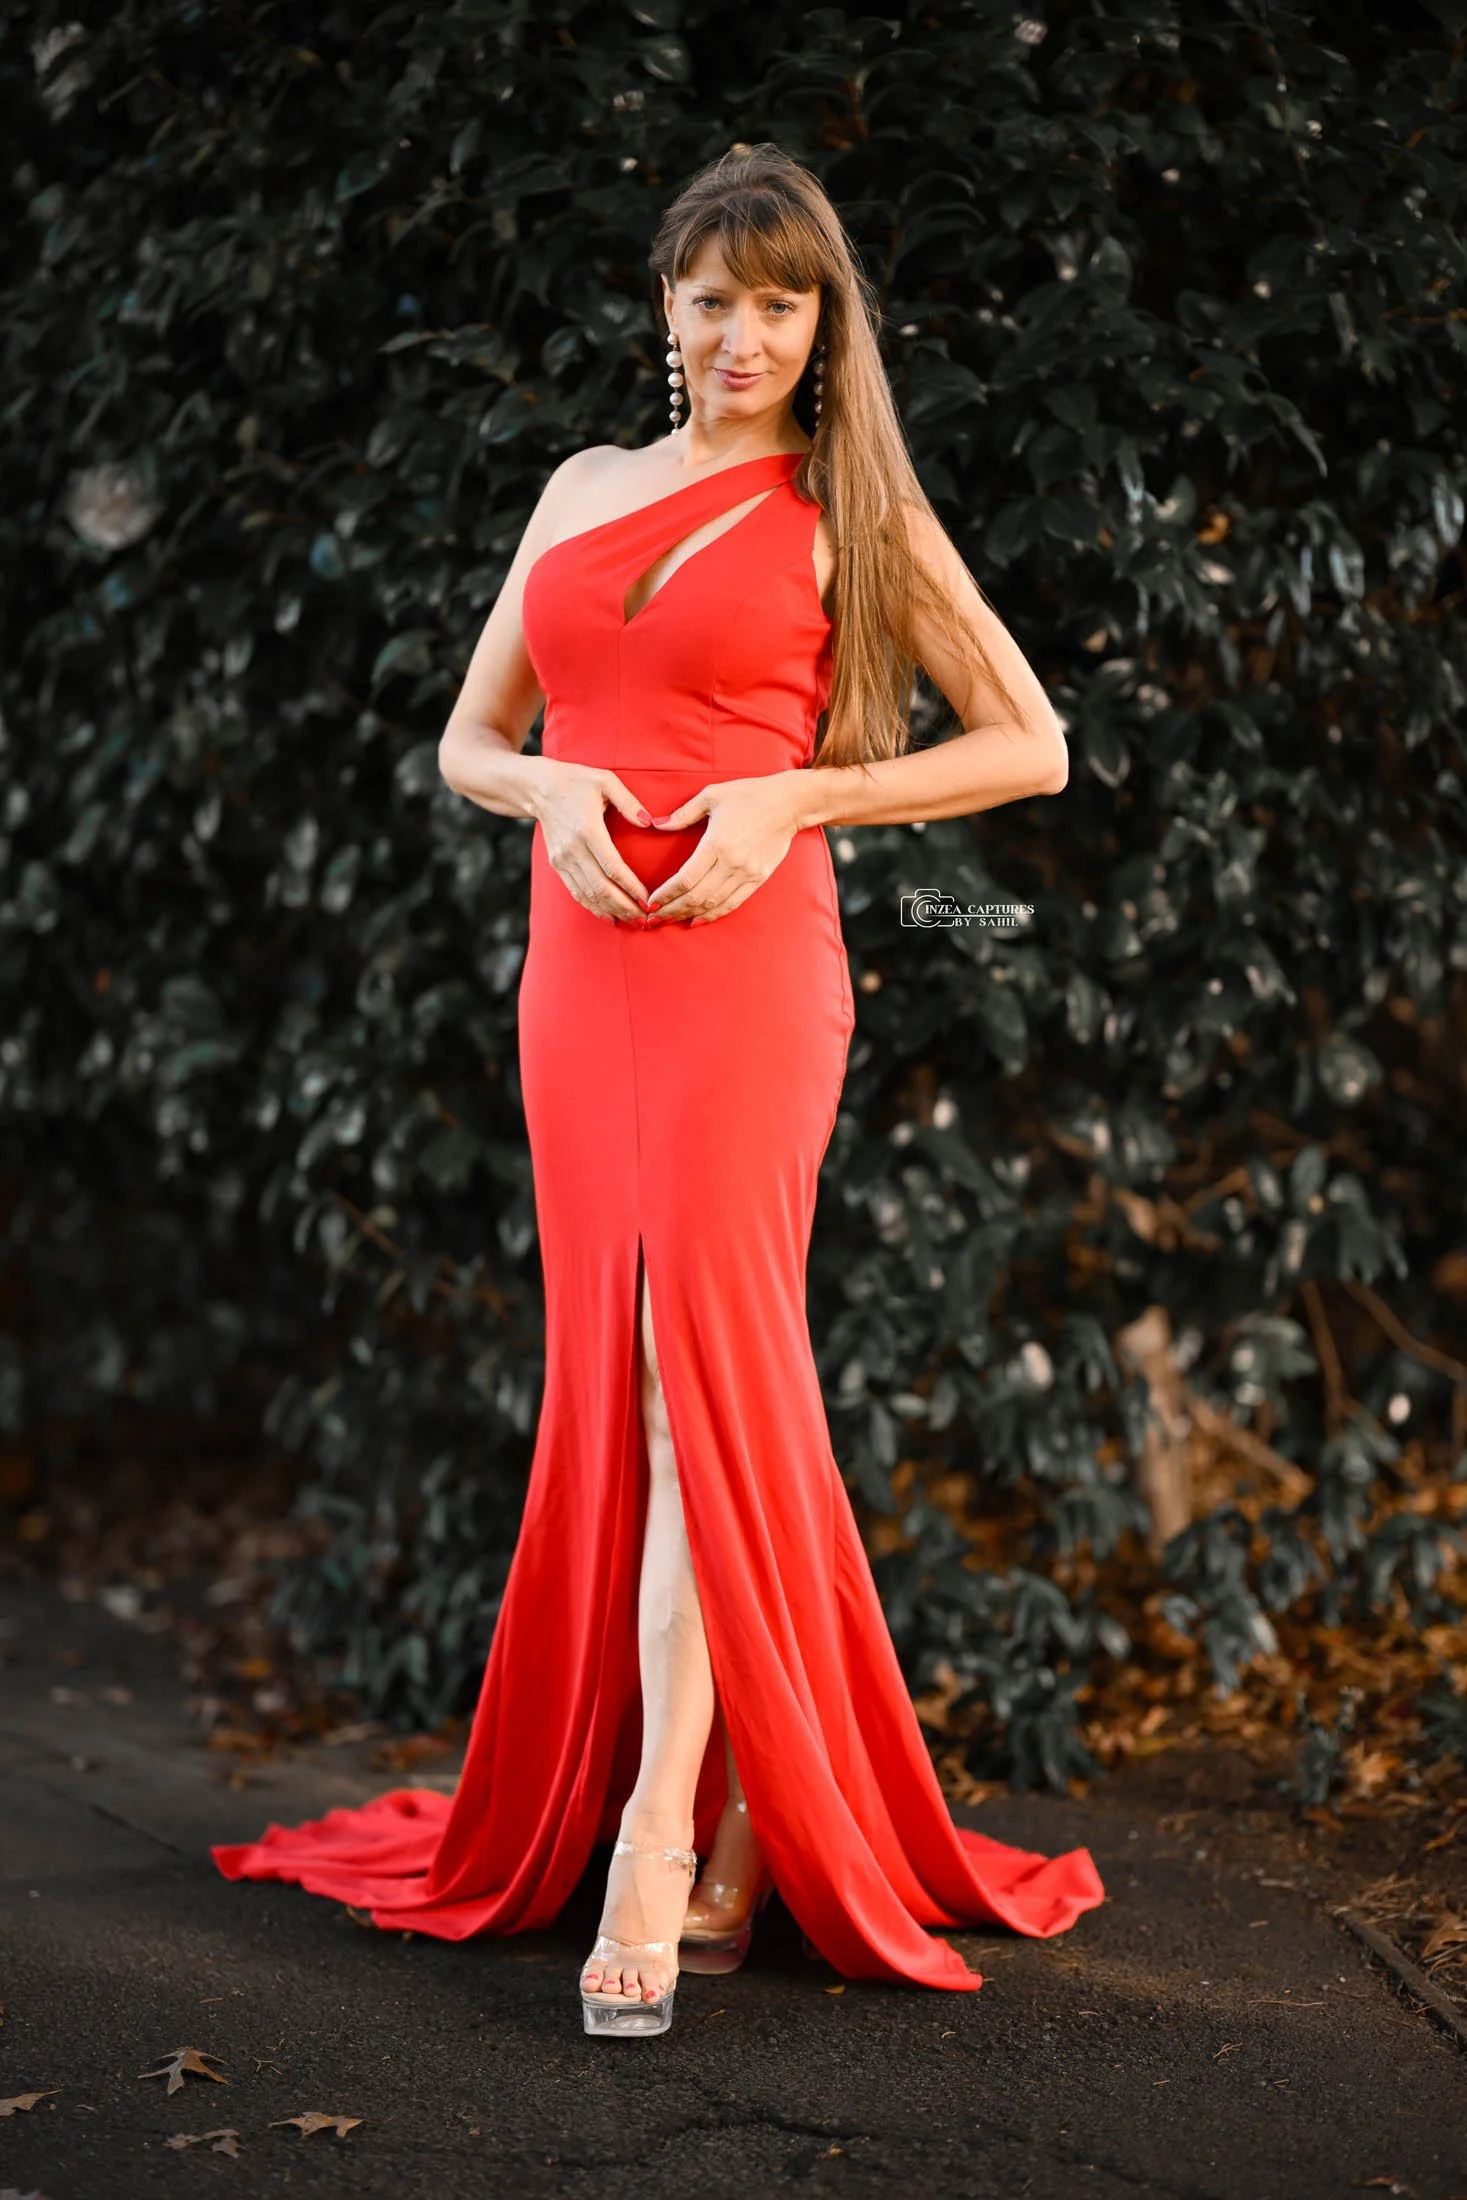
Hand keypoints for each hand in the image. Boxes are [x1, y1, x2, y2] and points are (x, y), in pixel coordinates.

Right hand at [532, 760, 654, 921]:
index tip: (649, 900)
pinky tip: (609, 916)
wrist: (537, 788)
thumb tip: (649, 823)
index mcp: (588, 830)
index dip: (631, 888)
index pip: (613, 868)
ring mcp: (563, 860)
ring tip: (633, 920)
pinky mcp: (557, 865)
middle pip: (601, 888)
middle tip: (646, 918)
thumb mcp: (605, 781)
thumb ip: (629, 802)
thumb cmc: (576, 781)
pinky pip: (576, 892)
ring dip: (611, 911)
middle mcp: (573, 849)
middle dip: (625, 907)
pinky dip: (593, 907)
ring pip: (588, 895)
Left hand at [645, 774, 805, 926]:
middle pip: (696, 897)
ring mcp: (746, 873)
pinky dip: (713, 915)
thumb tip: (656, 824)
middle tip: (653, 917)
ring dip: (689, 915)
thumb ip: (683, 813)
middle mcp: (731, 863)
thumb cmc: (748, 795)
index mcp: (716, 843)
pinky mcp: (758, 878)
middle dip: (672, 910)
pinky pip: (732, 903)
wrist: (788, 804)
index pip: (685, 878)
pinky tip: (697, 920)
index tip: (650, 902)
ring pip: (713, 904)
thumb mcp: (712, 795)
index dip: (666, 894)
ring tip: (670, 920)